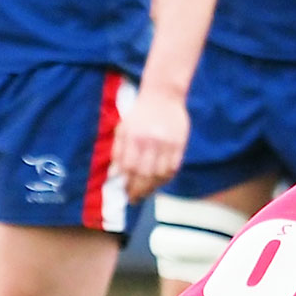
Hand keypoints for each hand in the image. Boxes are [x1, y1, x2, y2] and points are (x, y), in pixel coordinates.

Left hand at [113, 81, 189, 199]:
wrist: (163, 96)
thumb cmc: (139, 113)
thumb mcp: (123, 128)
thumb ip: (118, 150)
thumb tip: (116, 173)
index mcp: (133, 137)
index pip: (130, 167)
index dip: (128, 183)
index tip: (126, 192)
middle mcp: (150, 142)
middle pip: (145, 174)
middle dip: (140, 190)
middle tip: (136, 199)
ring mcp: (167, 143)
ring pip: (161, 173)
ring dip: (154, 186)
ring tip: (148, 192)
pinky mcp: (180, 143)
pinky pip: (174, 166)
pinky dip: (167, 177)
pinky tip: (161, 181)